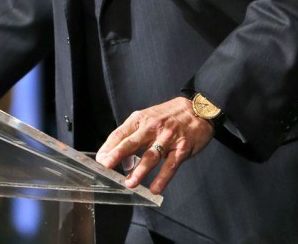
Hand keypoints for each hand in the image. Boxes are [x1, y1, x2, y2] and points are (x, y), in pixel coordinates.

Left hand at [95, 97, 214, 193]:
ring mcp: (167, 138)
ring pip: (150, 156)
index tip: (99, 160)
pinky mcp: (181, 148)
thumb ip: (133, 135)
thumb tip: (118, 156)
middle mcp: (152, 127)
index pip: (120, 133)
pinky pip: (170, 165)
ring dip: (139, 171)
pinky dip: (162, 178)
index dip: (108, 147)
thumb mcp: (148, 118)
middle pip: (132, 143)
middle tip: (106, 167)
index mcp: (140, 119)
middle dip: (117, 155)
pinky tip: (154, 188)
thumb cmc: (168, 116)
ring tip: (129, 183)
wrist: (198, 109)